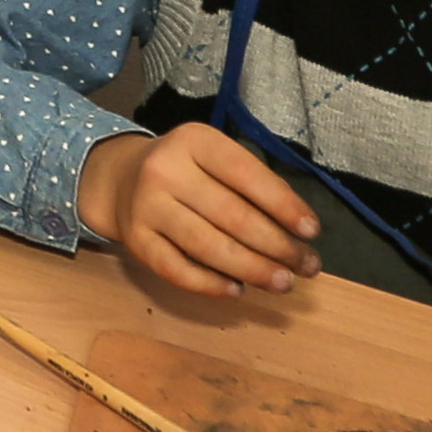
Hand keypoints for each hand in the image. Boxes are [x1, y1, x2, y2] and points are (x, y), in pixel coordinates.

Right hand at [75, 122, 318, 297]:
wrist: (120, 178)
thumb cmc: (187, 170)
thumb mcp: (215, 157)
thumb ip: (252, 183)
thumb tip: (298, 231)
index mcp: (193, 141)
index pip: (246, 174)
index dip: (284, 205)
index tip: (311, 231)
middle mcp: (165, 170)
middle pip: (232, 216)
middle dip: (278, 246)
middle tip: (307, 266)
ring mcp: (146, 206)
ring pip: (208, 246)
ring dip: (253, 269)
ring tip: (283, 283)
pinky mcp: (135, 241)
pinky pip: (177, 270)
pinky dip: (211, 285)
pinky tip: (237, 290)